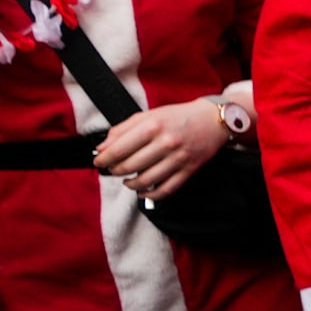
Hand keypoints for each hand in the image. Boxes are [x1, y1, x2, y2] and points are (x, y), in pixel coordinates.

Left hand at [94, 97, 230, 199]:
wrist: (212, 120)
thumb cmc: (178, 117)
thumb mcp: (148, 115)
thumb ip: (122, 129)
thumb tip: (103, 147)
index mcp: (153, 126)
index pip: (119, 149)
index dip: (104, 158)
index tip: (98, 161)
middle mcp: (166, 142)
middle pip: (130, 166)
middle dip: (115, 171)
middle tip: (112, 169)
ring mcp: (178, 158)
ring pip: (147, 180)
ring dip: (131, 185)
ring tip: (127, 181)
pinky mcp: (189, 170)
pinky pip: (167, 189)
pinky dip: (151, 195)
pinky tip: (143, 192)